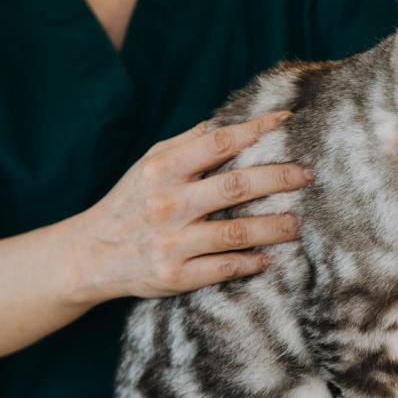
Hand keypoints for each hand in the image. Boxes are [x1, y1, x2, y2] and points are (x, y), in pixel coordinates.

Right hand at [74, 112, 312, 300]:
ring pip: (237, 231)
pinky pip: (224, 268)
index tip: (288, 121)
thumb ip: (185, 144)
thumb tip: (225, 123)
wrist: (89, 256)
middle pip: (236, 186)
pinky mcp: (176, 275)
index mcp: (162, 170)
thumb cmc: (128, 203)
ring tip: (300, 223)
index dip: (256, 130)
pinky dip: (252, 262)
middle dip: (279, 178)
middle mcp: (168, 203)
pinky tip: (271, 257)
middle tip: (309, 175)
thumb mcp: (147, 165)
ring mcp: (173, 241)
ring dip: (275, 226)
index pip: (218, 143)